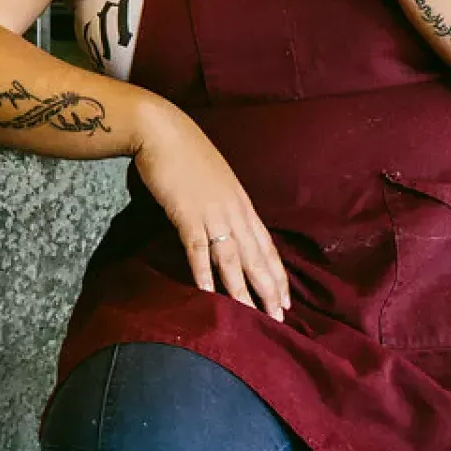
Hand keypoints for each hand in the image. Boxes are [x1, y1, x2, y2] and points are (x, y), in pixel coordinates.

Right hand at [134, 100, 289, 321]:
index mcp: (242, 203)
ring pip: (232, 258)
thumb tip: (226, 224)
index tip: (287, 299)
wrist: (163, 131)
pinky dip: (204, 272)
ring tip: (252, 315)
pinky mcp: (187, 214)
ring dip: (242, 289)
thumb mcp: (215, 179)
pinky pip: (199, 248)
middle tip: (280, 318)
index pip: (266, 245)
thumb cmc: (186, 153)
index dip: (277, 273)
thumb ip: (223, 203)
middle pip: (256, 256)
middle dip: (269, 289)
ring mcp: (212, 213)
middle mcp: (234, 210)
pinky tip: (210, 293)